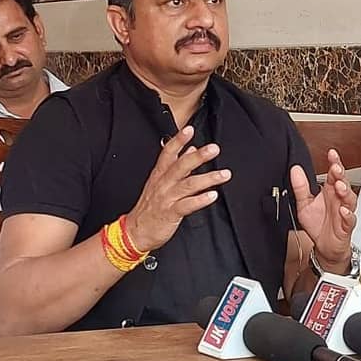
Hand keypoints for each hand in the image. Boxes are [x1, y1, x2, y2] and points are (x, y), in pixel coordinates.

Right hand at [126, 126, 231, 251]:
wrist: (136, 231)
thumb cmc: (150, 206)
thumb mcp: (159, 182)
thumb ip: (176, 164)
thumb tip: (190, 149)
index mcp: (160, 174)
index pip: (168, 152)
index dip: (178, 140)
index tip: (189, 129)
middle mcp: (163, 184)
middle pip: (181, 166)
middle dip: (198, 156)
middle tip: (214, 149)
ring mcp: (167, 198)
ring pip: (188, 185)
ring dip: (208, 178)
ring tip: (224, 174)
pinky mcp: (170, 213)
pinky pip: (187, 205)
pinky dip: (200, 200)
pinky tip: (212, 196)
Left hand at [290, 149, 356, 269]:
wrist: (323, 246)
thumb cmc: (317, 223)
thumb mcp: (303, 203)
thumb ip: (300, 187)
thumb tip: (295, 169)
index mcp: (329, 191)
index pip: (333, 173)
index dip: (334, 163)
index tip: (331, 153)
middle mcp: (338, 199)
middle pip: (343, 183)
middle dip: (341, 175)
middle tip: (336, 168)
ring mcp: (343, 212)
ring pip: (349, 200)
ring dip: (346, 192)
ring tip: (340, 187)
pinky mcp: (345, 227)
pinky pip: (349, 220)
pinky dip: (347, 215)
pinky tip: (343, 210)